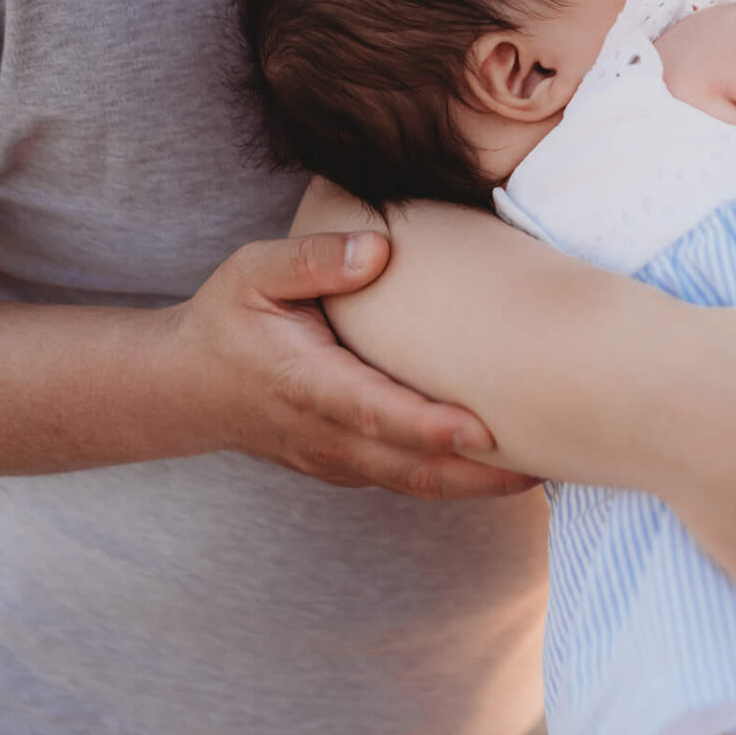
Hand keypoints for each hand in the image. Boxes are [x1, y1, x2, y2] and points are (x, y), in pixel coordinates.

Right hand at [167, 231, 536, 497]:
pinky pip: (407, 481)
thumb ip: (311, 260)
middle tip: (550, 458)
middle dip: (479, 474)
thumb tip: (379, 249)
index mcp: (305, 385)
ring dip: (477, 485)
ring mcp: (337, 460)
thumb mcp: (252, 273)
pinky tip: (503, 465)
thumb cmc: (227, 320)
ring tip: (547, 465)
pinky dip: (455, 480)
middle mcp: (324, 435)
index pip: (374, 414)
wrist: (185, 387)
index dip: (428, 427)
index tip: (483, 430)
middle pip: (411, 469)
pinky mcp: (349, 466)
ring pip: (415, 485)